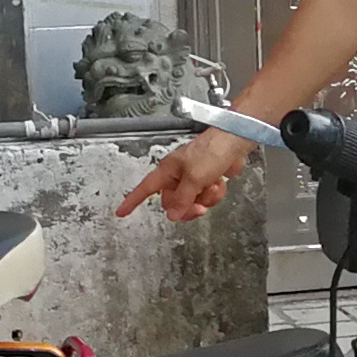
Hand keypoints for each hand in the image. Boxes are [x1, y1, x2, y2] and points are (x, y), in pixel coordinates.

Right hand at [118, 126, 250, 223]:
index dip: (132, 201)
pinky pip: (206, 198)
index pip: (145, 189)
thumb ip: (182, 198)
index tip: (121, 212)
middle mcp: (178, 175)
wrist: (236, 142)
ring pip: (192, 202)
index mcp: (168, 171)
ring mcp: (194, 178)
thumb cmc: (213, 149)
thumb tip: (172, 214)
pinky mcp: (208, 180)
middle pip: (173, 203)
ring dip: (205, 199)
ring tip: (212, 185)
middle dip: (187, 207)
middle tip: (198, 206)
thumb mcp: (194, 178)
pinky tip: (220, 183)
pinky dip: (215, 194)